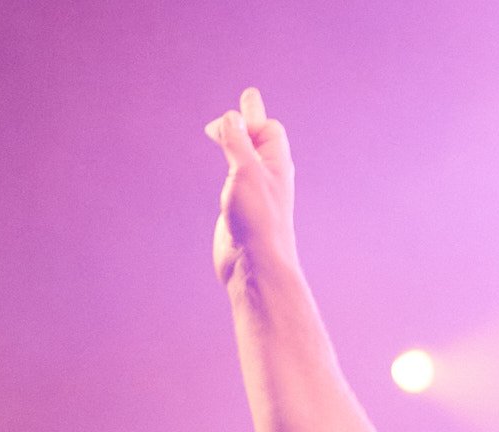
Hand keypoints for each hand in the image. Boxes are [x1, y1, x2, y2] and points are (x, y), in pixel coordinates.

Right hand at [205, 87, 298, 286]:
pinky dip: (231, 170)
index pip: (267, 128)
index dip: (248, 118)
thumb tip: (229, 118)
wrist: (255, 265)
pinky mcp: (239, 211)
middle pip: (259, 139)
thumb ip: (236, 142)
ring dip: (239, 144)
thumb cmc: (257, 219)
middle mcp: (267, 176)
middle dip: (250, 121)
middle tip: (248, 99)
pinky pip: (236, 183)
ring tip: (231, 133)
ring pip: (247, 160)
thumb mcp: (245, 171)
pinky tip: (228, 175)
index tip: (222, 124)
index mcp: (276, 163)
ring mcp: (253, 194)